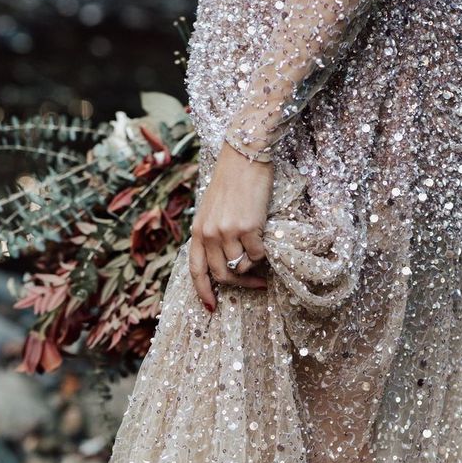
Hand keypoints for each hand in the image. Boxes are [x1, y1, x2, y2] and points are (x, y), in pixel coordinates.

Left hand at [189, 141, 273, 311]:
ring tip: (260, 255)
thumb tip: (225, 262)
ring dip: (253, 266)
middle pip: (221, 274)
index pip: (196, 270)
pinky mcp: (248, 227)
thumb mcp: (211, 210)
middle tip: (255, 284)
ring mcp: (228, 231)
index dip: (203, 292)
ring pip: (241, 266)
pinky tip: (265, 242)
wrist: (244, 155)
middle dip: (238, 284)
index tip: (212, 306)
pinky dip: (263, 254)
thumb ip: (212, 234)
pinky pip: (257, 255)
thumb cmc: (231, 182)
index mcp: (197, 230)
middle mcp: (209, 233)